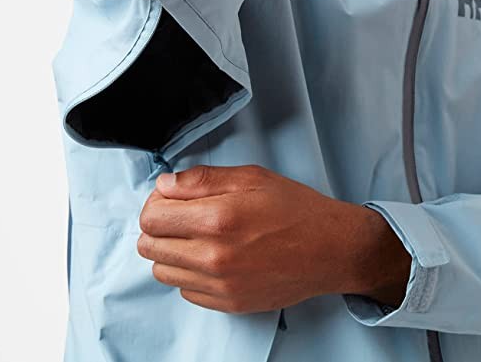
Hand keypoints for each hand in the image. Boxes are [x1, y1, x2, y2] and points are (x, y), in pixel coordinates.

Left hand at [137, 164, 410, 313]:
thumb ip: (201, 179)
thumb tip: (165, 185)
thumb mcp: (251, 177)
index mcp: (216, 219)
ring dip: (172, 251)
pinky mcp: (228, 303)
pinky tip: (213, 257)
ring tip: (198, 237)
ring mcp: (220, 285)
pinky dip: (191, 273)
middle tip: (182, 215)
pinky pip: (186, 291)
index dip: (156, 202)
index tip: (170, 198)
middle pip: (149, 246)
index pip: (150, 217)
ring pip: (162, 271)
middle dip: (159, 226)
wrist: (331, 249)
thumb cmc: (296, 210)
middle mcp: (213, 256)